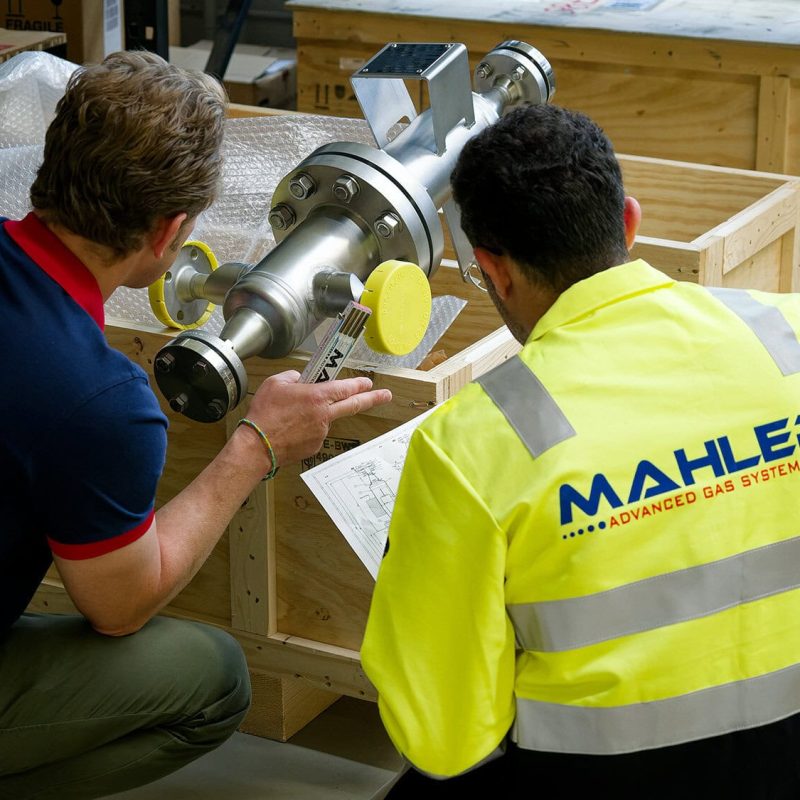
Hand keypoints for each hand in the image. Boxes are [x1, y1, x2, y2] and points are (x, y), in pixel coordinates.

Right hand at [244, 371, 391, 466]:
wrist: (257, 446)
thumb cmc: (264, 415)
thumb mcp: (276, 384)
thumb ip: (293, 377)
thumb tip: (301, 379)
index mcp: (317, 397)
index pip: (345, 388)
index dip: (359, 384)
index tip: (368, 382)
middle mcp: (324, 415)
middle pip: (353, 405)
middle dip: (373, 399)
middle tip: (386, 396)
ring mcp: (321, 432)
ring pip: (325, 419)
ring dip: (316, 416)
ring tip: (290, 418)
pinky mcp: (315, 446)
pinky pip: (315, 433)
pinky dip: (307, 429)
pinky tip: (290, 429)